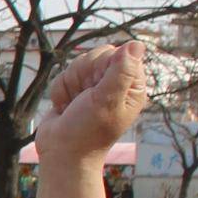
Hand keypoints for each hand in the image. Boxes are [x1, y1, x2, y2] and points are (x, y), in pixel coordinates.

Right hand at [34, 42, 148, 165]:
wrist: (61, 153)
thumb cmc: (87, 132)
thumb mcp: (107, 101)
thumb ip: (121, 72)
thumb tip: (137, 44)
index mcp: (131, 86)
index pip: (117, 53)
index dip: (101, 66)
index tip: (96, 87)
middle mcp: (115, 83)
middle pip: (94, 56)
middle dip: (82, 76)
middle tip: (83, 98)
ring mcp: (94, 86)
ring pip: (76, 64)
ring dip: (69, 85)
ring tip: (73, 106)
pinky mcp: (76, 90)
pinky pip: (63, 75)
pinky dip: (60, 92)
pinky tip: (65, 108)